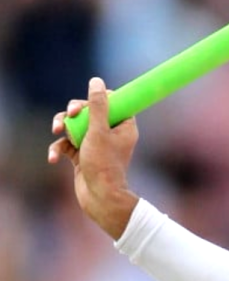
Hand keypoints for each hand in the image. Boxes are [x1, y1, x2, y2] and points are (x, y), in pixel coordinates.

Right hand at [48, 77, 139, 239]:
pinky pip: (68, 145)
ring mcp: (96, 144)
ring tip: (57, 131)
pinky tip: (53, 158)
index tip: (87, 102)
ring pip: (76, 126)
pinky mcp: (82, 155)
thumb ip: (97, 106)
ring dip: (64, 127)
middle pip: (90, 112)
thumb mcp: (99, 131)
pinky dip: (59, 148)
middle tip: (70, 114)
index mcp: (124, 125)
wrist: (99, 198)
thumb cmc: (103, 164)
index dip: (99, 98)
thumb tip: (97, 82)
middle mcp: (111, 133)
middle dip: (75, 112)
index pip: (114, 102)